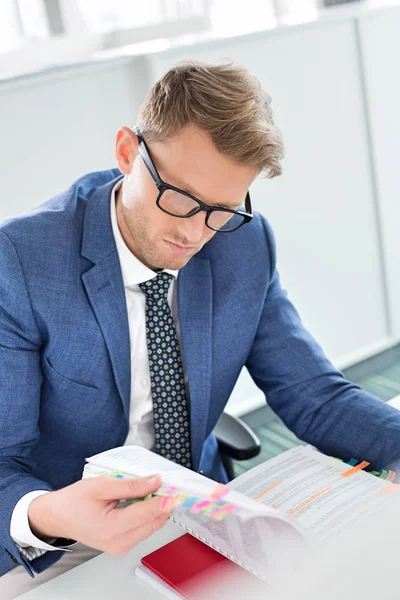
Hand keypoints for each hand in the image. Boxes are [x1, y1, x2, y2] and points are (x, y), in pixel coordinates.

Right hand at [28, 475, 171, 555]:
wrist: (57, 517)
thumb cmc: (74, 501)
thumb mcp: (101, 485)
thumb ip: (131, 485)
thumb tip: (154, 481)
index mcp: (113, 529)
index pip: (150, 513)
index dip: (166, 497)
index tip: (176, 486)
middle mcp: (119, 543)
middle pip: (155, 521)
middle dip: (162, 501)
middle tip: (163, 482)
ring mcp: (121, 547)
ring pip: (152, 526)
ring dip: (155, 507)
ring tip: (148, 489)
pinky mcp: (122, 546)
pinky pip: (143, 529)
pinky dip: (146, 514)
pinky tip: (140, 501)